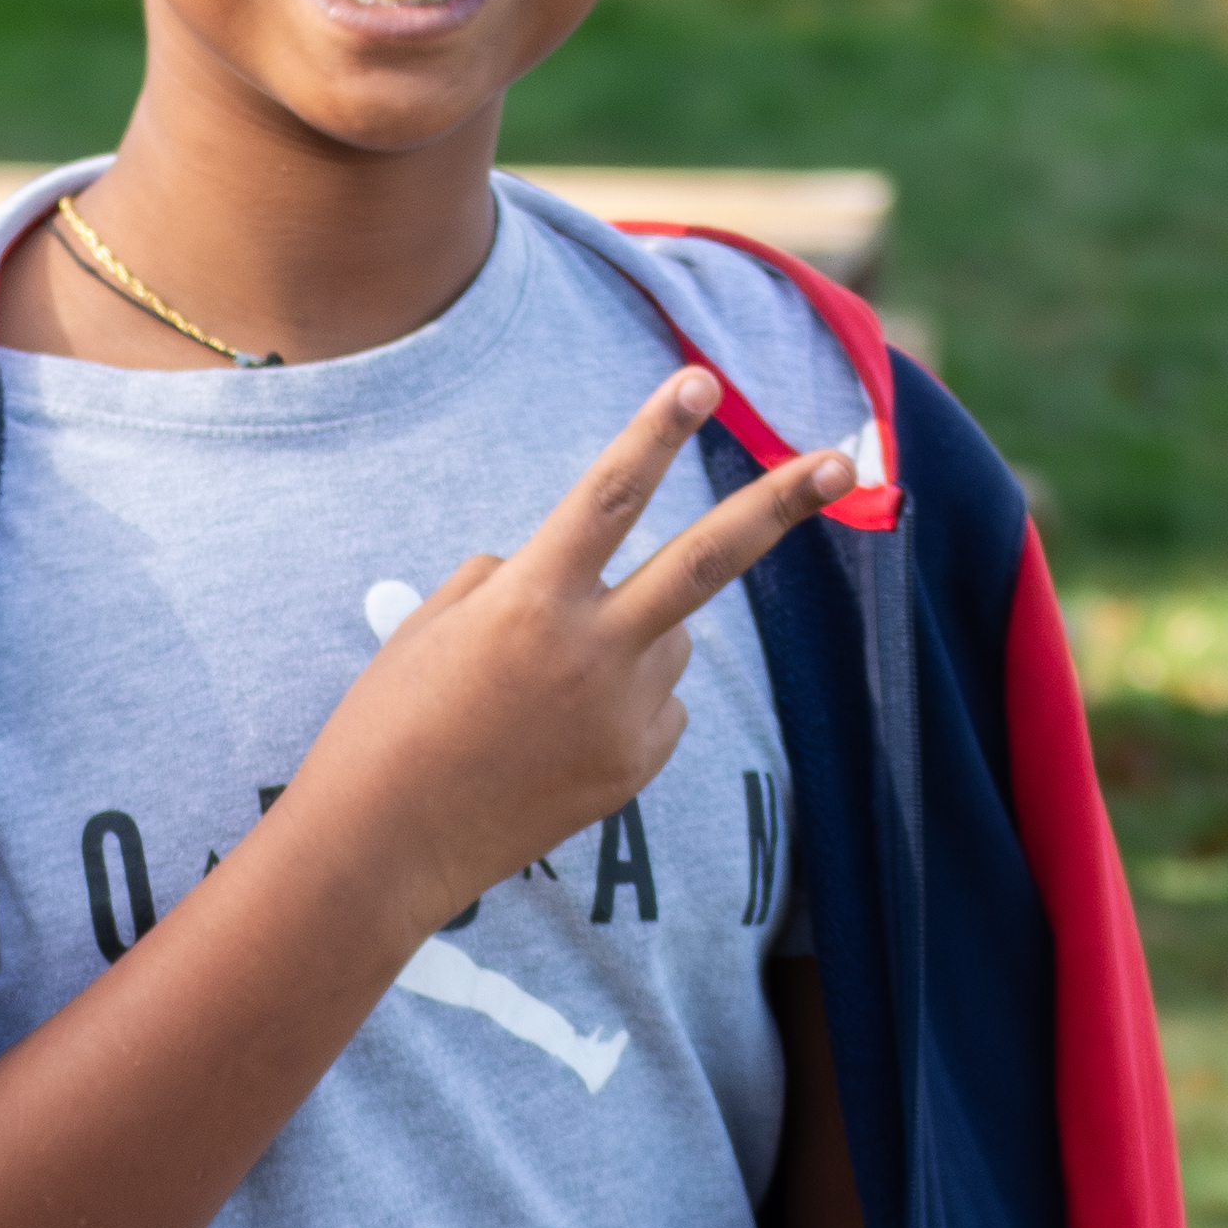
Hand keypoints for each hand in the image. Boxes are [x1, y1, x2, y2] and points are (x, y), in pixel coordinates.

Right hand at [341, 375, 843, 910]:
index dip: (656, 432)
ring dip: (630, 636)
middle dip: (779, 503)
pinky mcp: (635, 765)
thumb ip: (506, 580)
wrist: (384, 847)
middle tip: (843, 460)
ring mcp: (624, 714)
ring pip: (666, 638)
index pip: (609, 496)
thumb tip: (572, 577)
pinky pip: (657, 705)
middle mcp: (592, 652)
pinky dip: (623, 702)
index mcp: (530, 601)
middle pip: (707, 560)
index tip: (701, 380)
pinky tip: (554, 736)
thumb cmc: (389, 724)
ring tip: (540, 692)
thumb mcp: (431, 626)